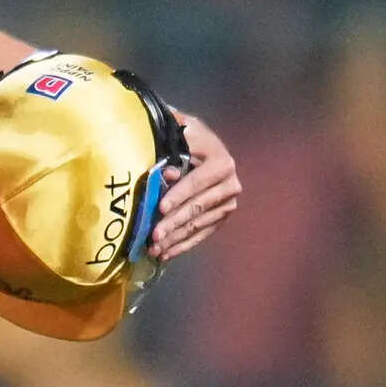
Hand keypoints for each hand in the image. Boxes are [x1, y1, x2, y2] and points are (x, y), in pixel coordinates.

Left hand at [148, 111, 239, 260]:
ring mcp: (228, 202)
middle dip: (174, 223)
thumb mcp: (178, 132)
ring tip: (155, 248)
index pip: (196, 182)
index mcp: (221, 162)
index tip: (160, 208)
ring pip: (198, 224)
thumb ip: (172, 148)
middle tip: (154, 236)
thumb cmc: (184, 136)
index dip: (178, 195)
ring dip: (175, 239)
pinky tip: (166, 254)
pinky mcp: (222, 216)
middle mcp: (231, 184)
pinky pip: (202, 233)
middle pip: (197, 207)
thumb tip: (169, 175)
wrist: (200, 143)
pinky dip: (183, 244)